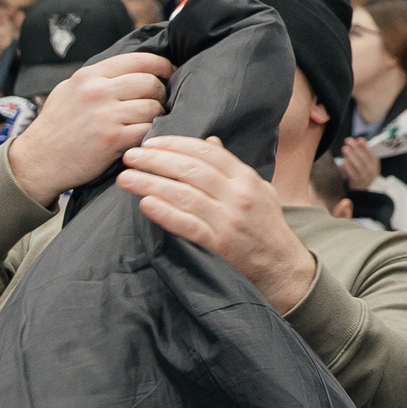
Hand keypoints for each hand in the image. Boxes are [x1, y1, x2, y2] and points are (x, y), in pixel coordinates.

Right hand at [6, 51, 173, 207]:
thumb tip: (134, 69)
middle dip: (159, 93)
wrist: (37, 161)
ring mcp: (106, 115)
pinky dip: (149, 133)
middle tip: (156, 102)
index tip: (168, 72)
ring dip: (156, 115)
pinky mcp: (112, 138)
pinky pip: (148, 129)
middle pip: (150, 82)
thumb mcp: (69, 90)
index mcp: (89, 76)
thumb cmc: (55, 126)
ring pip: (153, 106)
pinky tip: (141, 136)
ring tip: (145, 121)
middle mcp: (97, 92)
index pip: (139, 59)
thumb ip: (98, 78)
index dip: (161, 65)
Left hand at [117, 135, 317, 314]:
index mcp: (247, 178)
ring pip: (184, 196)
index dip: (177, 145)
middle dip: (157, 160)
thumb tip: (209, 142)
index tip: (151, 143)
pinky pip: (187, 225)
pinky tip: (145, 204)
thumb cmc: (266, 224)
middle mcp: (238, 196)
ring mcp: (228, 220)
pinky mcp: (219, 244)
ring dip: (151, 184)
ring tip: (126, 178)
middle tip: (131, 156)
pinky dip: (165, 213)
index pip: (208, 153)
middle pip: (192, 171)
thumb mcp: (258, 188)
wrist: (280, 264)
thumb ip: (232, 167)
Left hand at [339, 137, 380, 190]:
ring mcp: (364, 177)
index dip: (365, 146)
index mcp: (375, 165)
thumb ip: (363, 153)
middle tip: (348, 140)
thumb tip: (358, 140)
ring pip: (358, 164)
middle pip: (364, 157)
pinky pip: (352, 172)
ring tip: (344, 148)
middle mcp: (372, 171)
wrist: (360, 191)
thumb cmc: (361, 173)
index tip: (359, 139)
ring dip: (351, 155)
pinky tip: (344, 160)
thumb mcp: (366, 164)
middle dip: (356, 147)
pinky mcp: (356, 182)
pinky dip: (348, 166)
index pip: (371, 153)